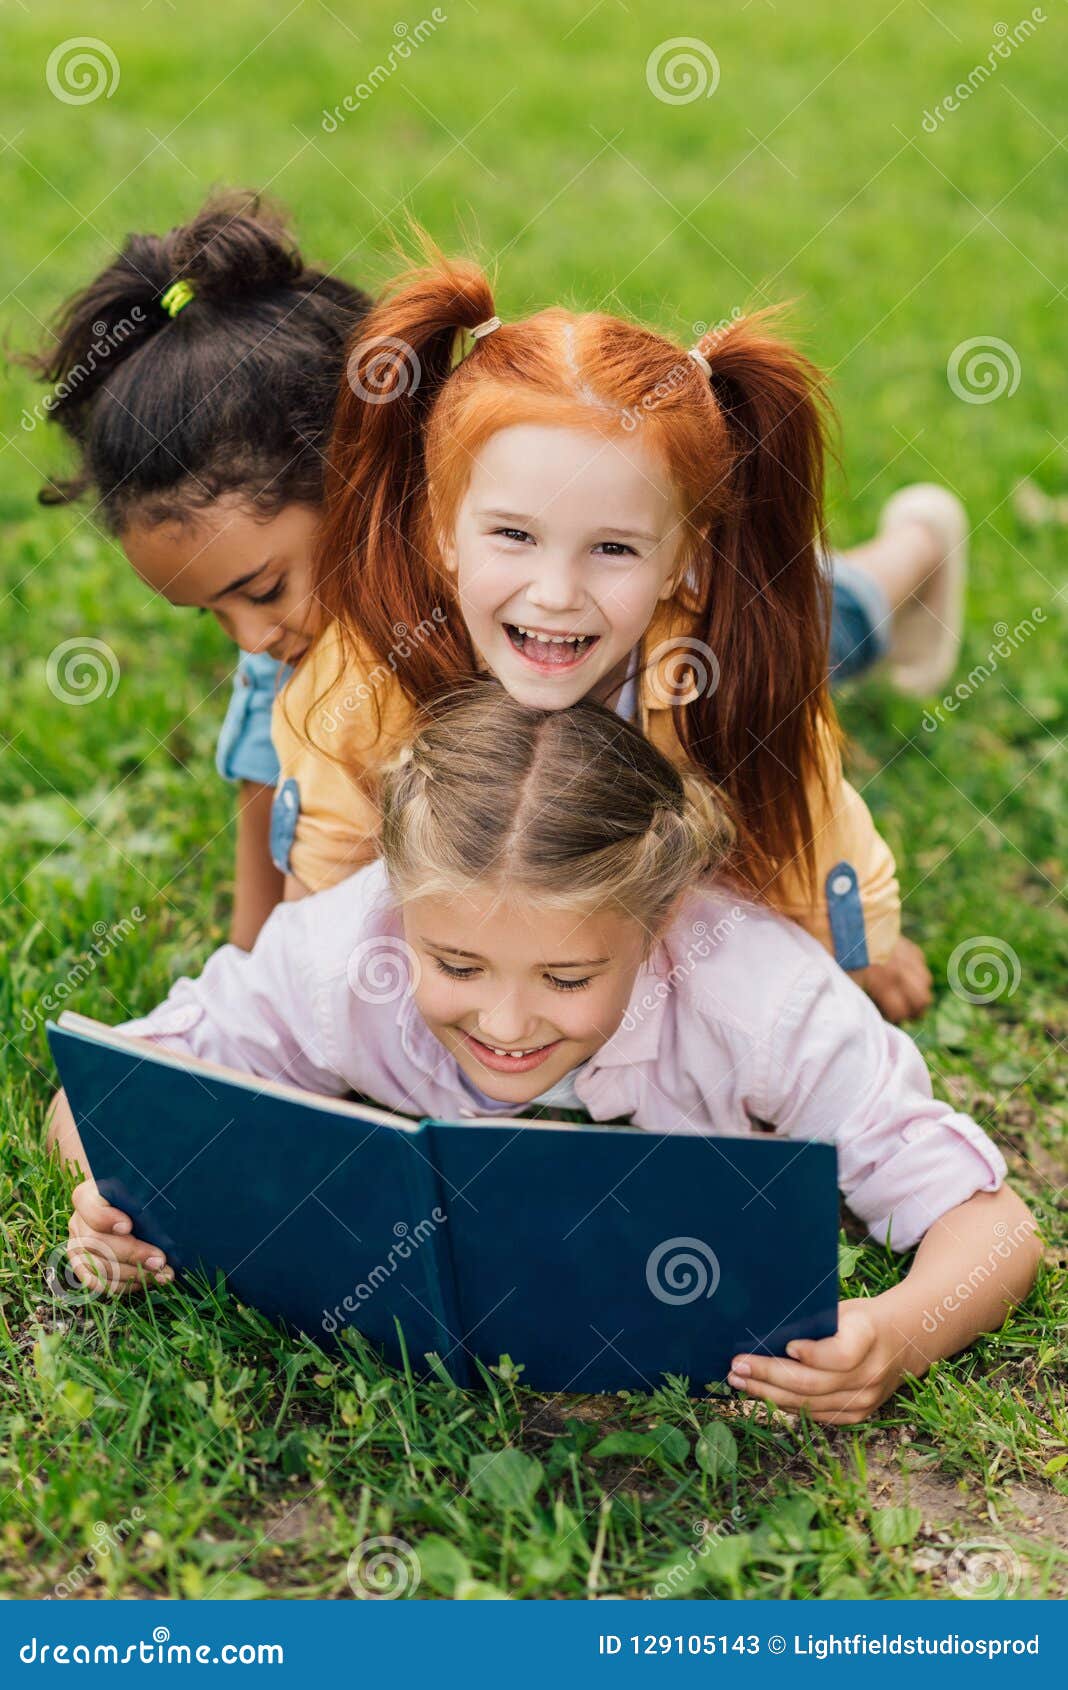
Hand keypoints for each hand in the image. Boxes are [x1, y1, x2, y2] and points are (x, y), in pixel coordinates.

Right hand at [66, 1180, 173, 1295]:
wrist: (126, 1211)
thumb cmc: (139, 1197)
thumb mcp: (140, 1191)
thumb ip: (145, 1199)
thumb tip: (168, 1212)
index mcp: (89, 1195)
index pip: (87, 1204)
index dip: (105, 1218)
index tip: (128, 1226)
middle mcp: (78, 1220)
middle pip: (96, 1241)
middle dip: (132, 1254)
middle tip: (160, 1261)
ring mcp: (76, 1244)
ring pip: (97, 1265)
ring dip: (132, 1274)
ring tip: (161, 1275)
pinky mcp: (81, 1266)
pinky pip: (95, 1282)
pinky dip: (121, 1285)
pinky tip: (144, 1282)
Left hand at [728, 1298, 905, 1424]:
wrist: (904, 1340)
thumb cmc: (862, 1318)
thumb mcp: (844, 1309)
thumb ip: (814, 1321)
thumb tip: (763, 1329)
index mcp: (868, 1336)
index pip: (840, 1355)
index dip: (811, 1354)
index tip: (785, 1346)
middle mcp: (870, 1373)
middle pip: (813, 1384)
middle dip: (769, 1375)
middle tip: (737, 1365)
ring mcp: (865, 1400)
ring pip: (810, 1404)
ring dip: (769, 1393)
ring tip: (739, 1381)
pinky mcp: (858, 1415)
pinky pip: (816, 1414)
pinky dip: (786, 1404)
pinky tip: (762, 1393)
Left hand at [850, 935, 931, 1022]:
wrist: (848, 922)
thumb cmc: (842, 953)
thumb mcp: (847, 979)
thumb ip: (862, 996)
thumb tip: (868, 1012)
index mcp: (882, 983)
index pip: (901, 1011)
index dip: (896, 1018)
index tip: (889, 1018)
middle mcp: (898, 972)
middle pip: (923, 1000)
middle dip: (915, 1011)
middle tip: (905, 1014)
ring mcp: (906, 957)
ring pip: (926, 982)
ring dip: (918, 991)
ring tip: (907, 996)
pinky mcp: (907, 945)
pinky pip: (921, 963)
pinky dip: (916, 971)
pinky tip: (904, 973)